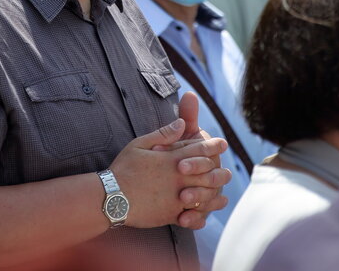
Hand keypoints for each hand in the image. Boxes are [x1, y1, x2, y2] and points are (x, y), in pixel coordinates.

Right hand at [109, 97, 230, 229]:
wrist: (111, 197)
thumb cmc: (123, 169)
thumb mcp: (139, 144)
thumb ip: (163, 134)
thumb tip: (181, 123)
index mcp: (172, 159)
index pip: (199, 149)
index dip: (213, 145)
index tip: (222, 143)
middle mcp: (178, 178)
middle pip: (208, 173)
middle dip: (219, 171)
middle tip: (228, 172)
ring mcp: (176, 197)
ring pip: (204, 195)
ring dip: (215, 193)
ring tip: (222, 193)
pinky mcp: (171, 214)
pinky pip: (192, 215)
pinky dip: (202, 215)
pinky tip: (207, 214)